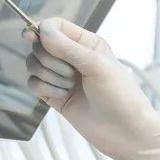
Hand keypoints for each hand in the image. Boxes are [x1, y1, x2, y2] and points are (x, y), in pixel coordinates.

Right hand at [26, 17, 159, 159]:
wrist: (126, 133)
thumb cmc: (121, 97)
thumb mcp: (97, 65)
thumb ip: (67, 47)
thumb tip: (41, 29)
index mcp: (88, 44)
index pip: (55, 26)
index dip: (41, 29)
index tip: (32, 38)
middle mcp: (73, 58)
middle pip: (40, 46)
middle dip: (49, 59)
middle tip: (71, 74)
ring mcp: (63, 77)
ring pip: (34, 64)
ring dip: (49, 75)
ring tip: (71, 87)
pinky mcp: (55, 95)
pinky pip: (34, 83)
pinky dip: (45, 88)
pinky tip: (64, 96)